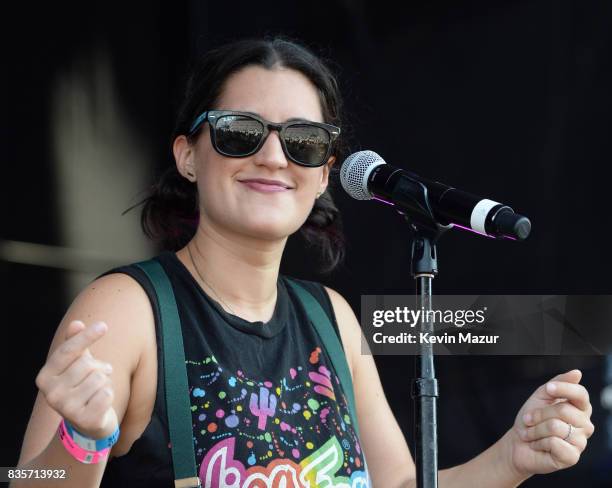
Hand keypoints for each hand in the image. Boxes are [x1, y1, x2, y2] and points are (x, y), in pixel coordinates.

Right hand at [35, 320, 118, 438]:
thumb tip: (76, 323)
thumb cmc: (82, 386)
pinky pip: (107, 393)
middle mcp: (51, 393)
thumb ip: (75, 344)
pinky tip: (100, 403)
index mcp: (45, 376)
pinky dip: (109, 395)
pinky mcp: (84, 419)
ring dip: (105, 382)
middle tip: (97, 377)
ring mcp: (66, 409)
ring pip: (99, 378)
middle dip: (98, 368)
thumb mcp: (77, 363)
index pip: (68, 350)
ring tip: (97, 391)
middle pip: (87, 364)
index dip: (86, 336)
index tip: (104, 325)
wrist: (87, 422)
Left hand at [505, 369, 593, 477]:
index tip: (548, 389)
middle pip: (564, 410)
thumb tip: (577, 373)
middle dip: (539, 414)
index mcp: (579, 408)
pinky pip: (554, 443)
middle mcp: (585, 425)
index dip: (563, 389)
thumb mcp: (541, 397)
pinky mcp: (572, 457)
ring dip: (535, 429)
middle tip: (529, 420)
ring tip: (532, 434)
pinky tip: (539, 445)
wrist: (517, 443)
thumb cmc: (531, 419)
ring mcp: (580, 442)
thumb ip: (558, 383)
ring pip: (555, 427)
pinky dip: (539, 442)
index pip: (581, 394)